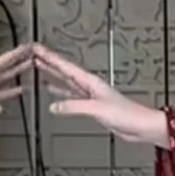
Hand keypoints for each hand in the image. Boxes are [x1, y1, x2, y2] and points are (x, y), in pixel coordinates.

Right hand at [0, 43, 170, 147]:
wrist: (141, 126)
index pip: (65, 66)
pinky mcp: (93, 108)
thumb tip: (54, 106)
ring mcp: (91, 96)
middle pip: (65, 72)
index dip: (50, 57)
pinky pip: (72, 97)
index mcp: (91, 82)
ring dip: (53, 77)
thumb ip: (74, 107)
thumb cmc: (127, 114)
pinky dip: (62, 94)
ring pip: (67, 83)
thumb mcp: (97, 109)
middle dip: (49, 64)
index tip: (37, 49)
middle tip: (33, 55)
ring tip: (39, 69)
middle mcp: (90, 86)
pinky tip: (54, 94)